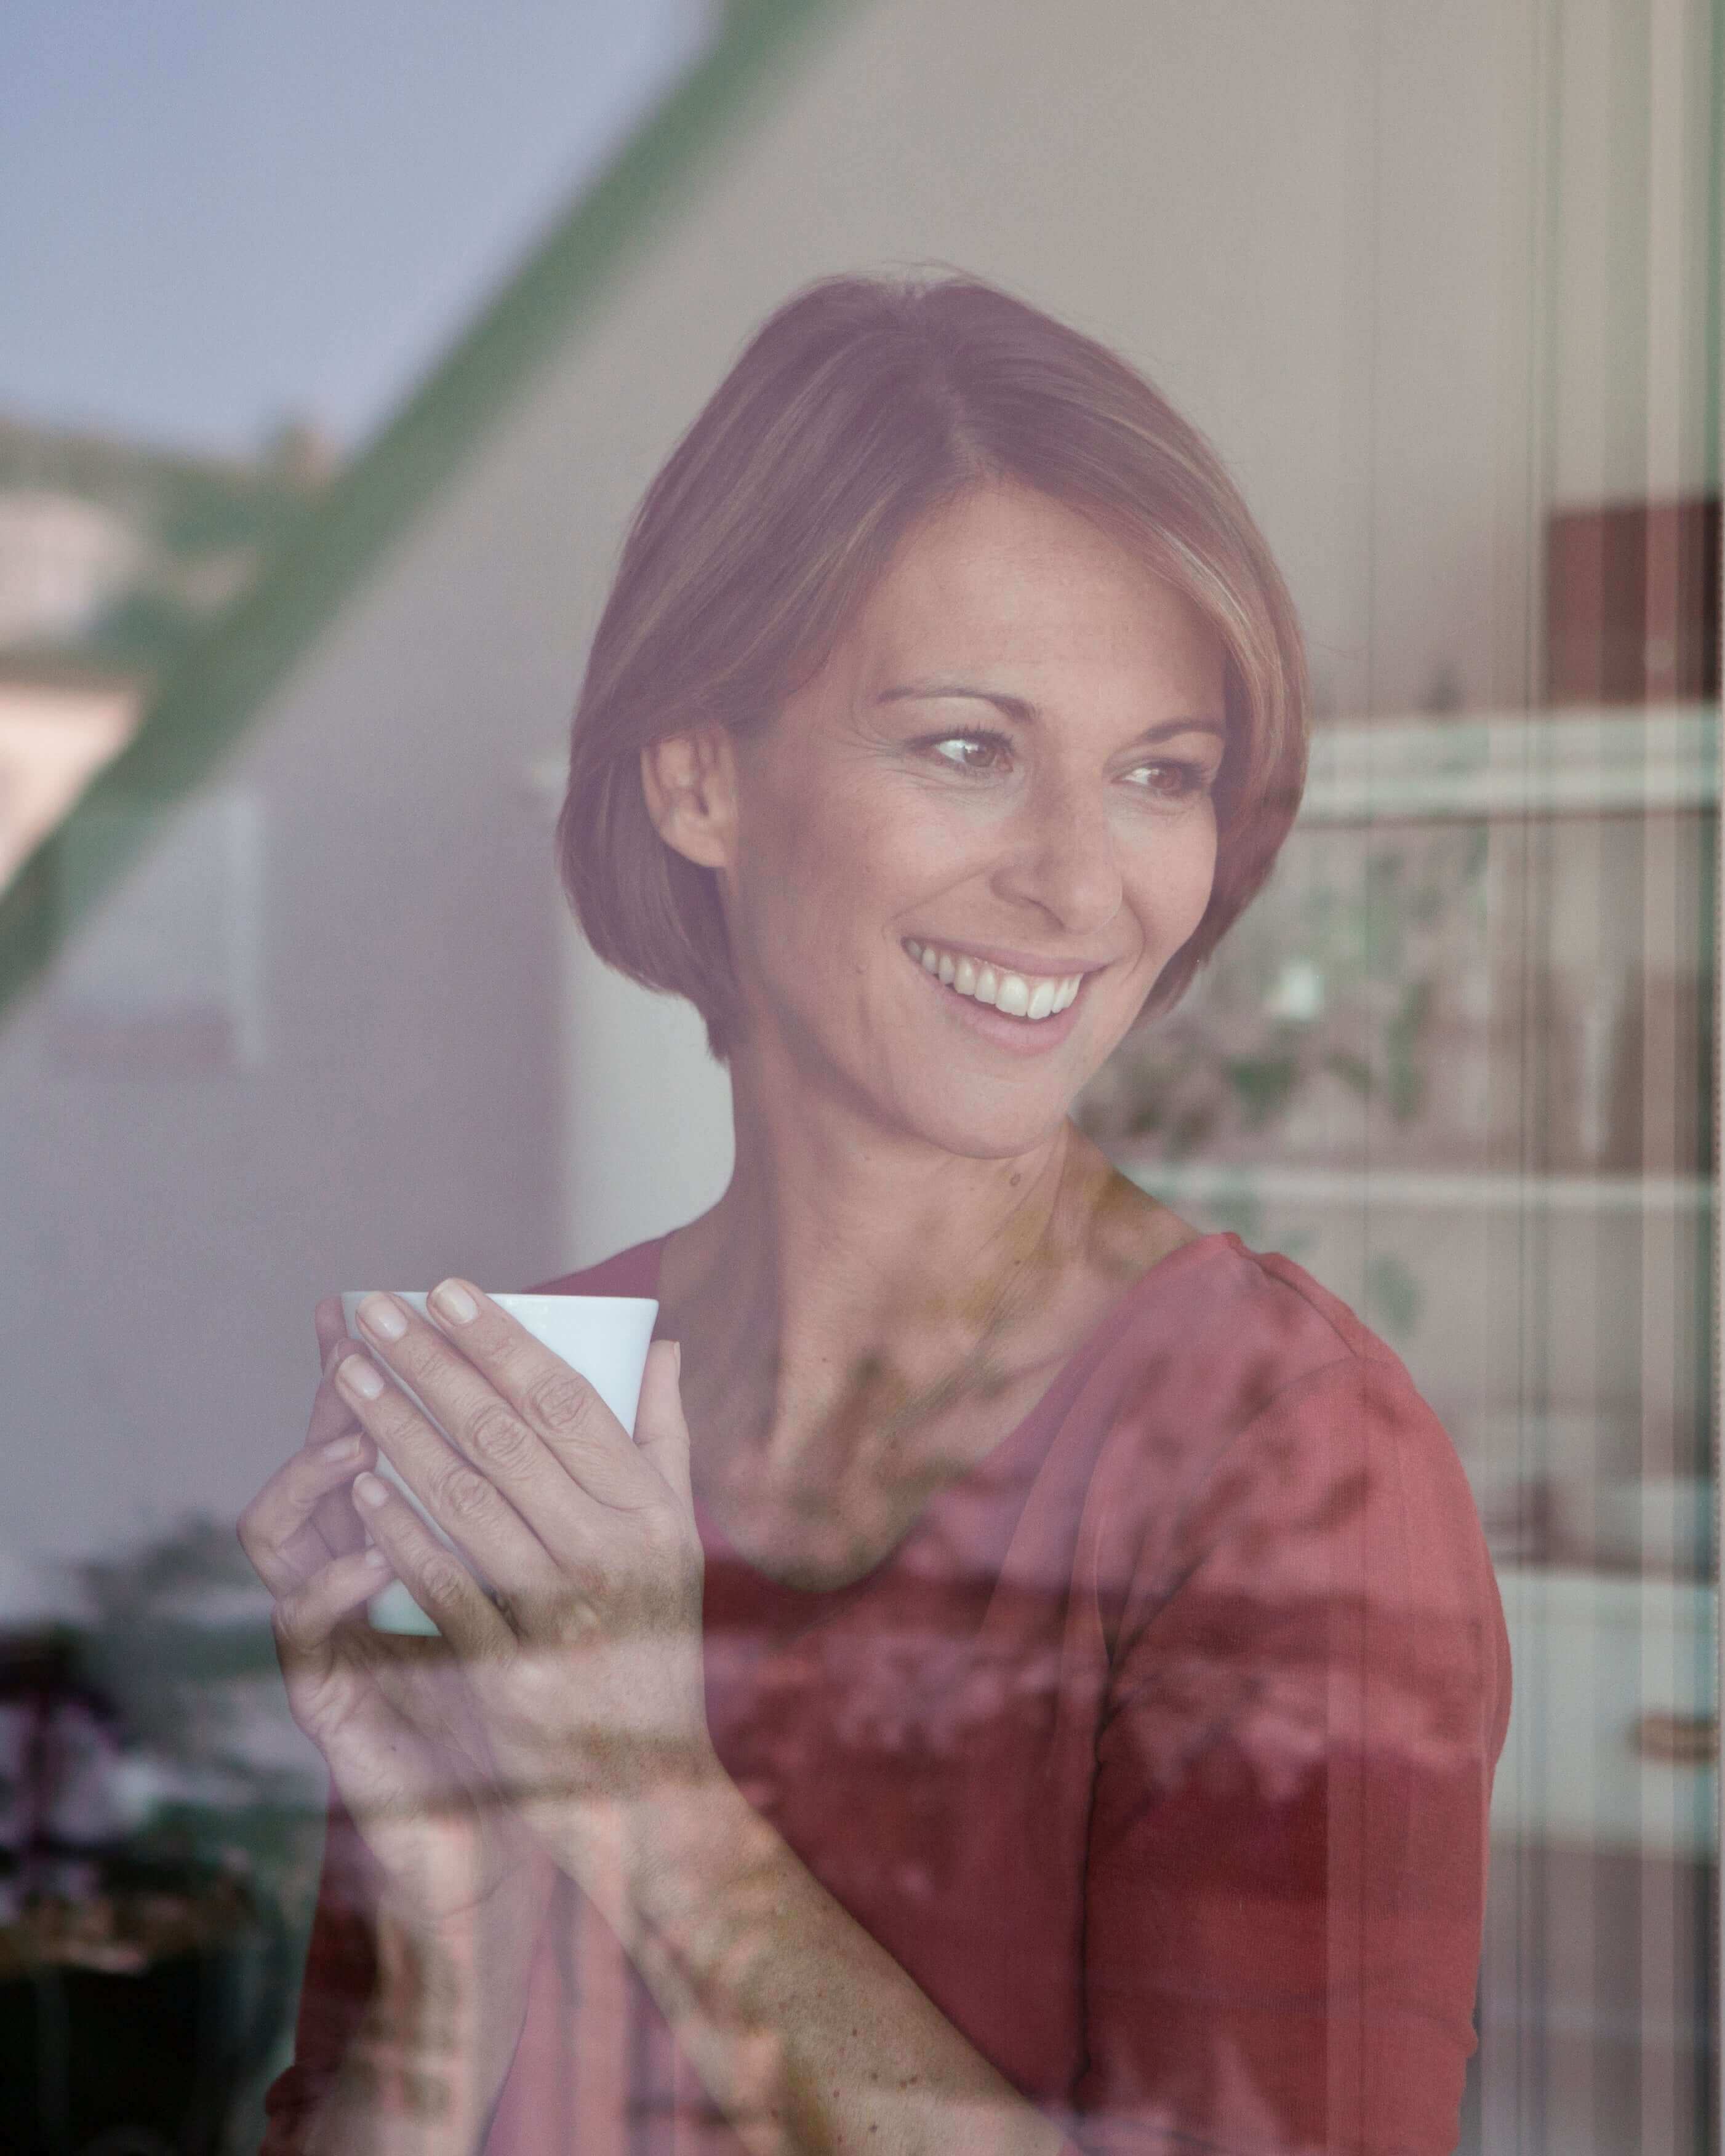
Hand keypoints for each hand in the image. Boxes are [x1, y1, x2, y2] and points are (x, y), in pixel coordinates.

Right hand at [238, 1300, 553, 1934]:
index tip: (402, 1300)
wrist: (539, 1817)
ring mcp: (333, 1634)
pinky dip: (341, 1578)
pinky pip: (307, 1627)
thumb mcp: (574, 1569)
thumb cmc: (550, 1686)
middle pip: (325, 1464)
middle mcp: (359, 1572)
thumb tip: (664, 1355)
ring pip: (289, 1534)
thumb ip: (608, 1464)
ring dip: (326, 1475)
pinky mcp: (325, 1696)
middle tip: (359, 1342)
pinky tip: (370, 1538)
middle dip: (347, 1401)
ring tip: (365, 1431)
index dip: (397, 1372)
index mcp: (414, 1535)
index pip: (387, 1433)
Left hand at [329, 1284, 710, 1848]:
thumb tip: (659, 1343)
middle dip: (433, 1365)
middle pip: (506, 1433)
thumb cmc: (656, 1647)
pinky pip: (444, 1585)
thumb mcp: (677, 1541)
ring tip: (353, 1381)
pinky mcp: (512, 1673)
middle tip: (377, 1315)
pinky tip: (361, 1485)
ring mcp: (562, 1612)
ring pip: (465, 1497)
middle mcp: (612, 1551)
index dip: (500, 1339)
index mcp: (652, 1510)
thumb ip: (664, 1439)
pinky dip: (401, 1530)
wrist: (647, 1791)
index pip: (567, 1399)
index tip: (446, 1290)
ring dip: (400, 1431)